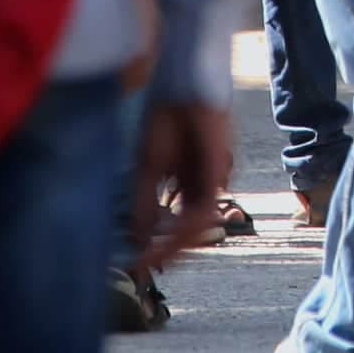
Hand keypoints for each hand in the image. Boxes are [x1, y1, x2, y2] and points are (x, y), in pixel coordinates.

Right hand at [128, 96, 236, 267]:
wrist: (181, 86)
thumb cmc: (165, 118)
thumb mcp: (148, 166)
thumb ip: (144, 201)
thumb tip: (137, 236)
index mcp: (186, 183)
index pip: (177, 223)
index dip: (160, 244)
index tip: (140, 262)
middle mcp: (201, 185)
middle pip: (190, 229)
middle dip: (169, 251)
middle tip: (145, 266)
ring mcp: (211, 179)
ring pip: (198, 224)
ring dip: (175, 245)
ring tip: (153, 257)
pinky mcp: (216, 171)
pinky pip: (203, 207)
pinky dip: (185, 226)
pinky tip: (167, 236)